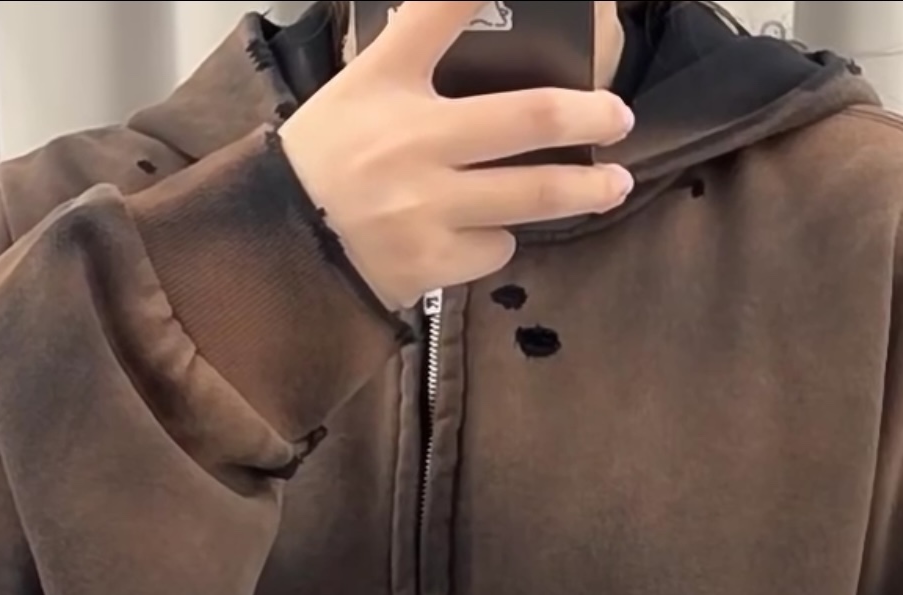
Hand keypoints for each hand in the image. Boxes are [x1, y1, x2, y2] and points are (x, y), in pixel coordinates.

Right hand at [278, 0, 634, 309]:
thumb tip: (474, 7)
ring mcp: (427, 207)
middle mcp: (414, 141)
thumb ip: (418, 43)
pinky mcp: (432, 262)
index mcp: (388, 83)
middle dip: (588, 116)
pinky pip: (495, 247)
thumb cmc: (327, 157)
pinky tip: (485, 230)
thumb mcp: (362, 84)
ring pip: (530, 196)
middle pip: (526, 118)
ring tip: (613, 187)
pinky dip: (501, 237)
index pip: (440, 14)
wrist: (282, 247)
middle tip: (620, 117)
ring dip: (583, 192)